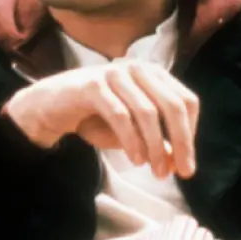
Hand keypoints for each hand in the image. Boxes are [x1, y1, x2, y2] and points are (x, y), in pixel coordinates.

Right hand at [5, 60, 198, 178]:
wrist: (50, 107)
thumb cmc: (94, 117)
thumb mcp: (132, 132)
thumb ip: (156, 142)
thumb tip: (179, 162)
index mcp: (152, 73)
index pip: (186, 101)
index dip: (191, 133)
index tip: (185, 161)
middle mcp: (137, 68)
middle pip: (172, 105)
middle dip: (181, 142)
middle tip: (182, 172)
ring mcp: (114, 73)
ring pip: (148, 112)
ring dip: (155, 147)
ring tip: (156, 171)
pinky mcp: (92, 85)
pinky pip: (120, 115)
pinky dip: (132, 141)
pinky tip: (136, 160)